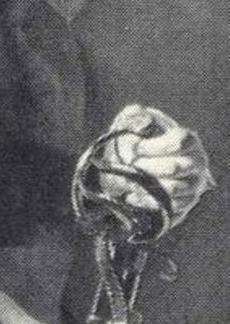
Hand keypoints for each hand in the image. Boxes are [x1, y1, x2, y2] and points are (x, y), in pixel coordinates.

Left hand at [96, 104, 214, 229]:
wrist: (137, 164)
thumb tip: (141, 123)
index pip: (179, 141)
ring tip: (126, 178)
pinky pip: (167, 207)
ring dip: (146, 184)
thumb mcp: (133, 121)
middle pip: (174, 166)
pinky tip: (129, 193)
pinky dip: (146, 201)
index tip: (135, 147)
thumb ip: (135, 116)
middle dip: (146, 165)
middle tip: (127, 164)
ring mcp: (192, 186)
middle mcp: (196, 163)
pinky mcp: (183, 205)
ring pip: (172, 189)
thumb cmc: (138, 138)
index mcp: (188, 140)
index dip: (155, 145)